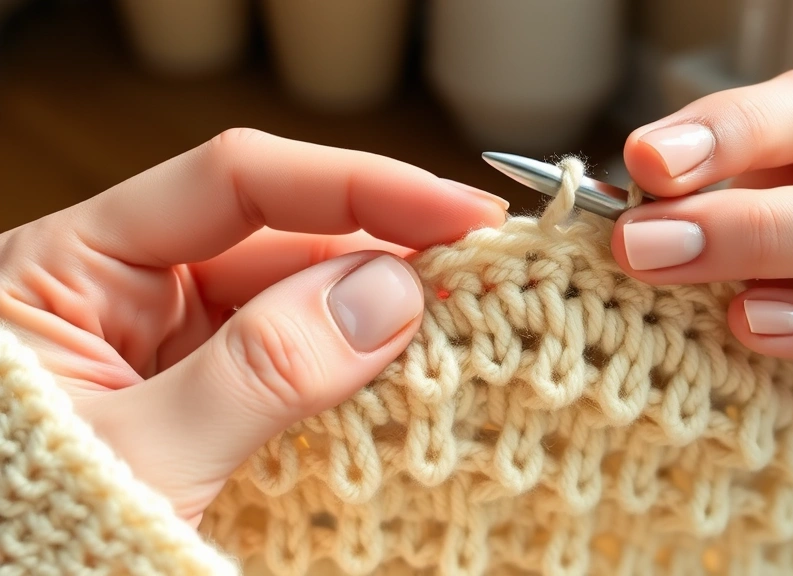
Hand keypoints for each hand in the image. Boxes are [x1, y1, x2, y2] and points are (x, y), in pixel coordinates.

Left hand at [0, 129, 507, 523]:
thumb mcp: (142, 455)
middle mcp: (130, 286)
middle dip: (385, 250)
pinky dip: (359, 362)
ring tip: (464, 320)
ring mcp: (175, 339)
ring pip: (303, 295)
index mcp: (74, 265)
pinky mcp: (214, 387)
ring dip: (382, 309)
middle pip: (281, 235)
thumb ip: (258, 369)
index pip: (233, 184)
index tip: (455, 210)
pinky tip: (412, 365)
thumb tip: (391, 294)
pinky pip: (300, 353)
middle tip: (483, 271)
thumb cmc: (30, 536)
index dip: (356, 185)